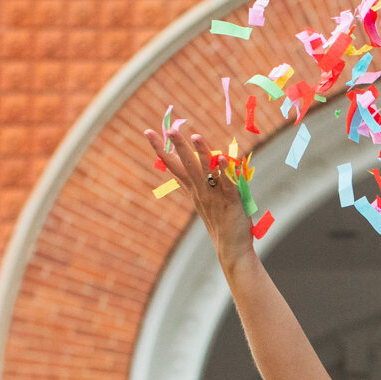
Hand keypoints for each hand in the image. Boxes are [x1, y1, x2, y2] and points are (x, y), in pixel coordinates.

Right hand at [146, 117, 254, 269]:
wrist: (231, 249)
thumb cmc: (220, 223)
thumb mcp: (205, 201)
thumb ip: (199, 184)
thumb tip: (193, 167)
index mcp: (193, 190)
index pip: (174, 166)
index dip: (160, 149)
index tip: (149, 132)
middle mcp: (200, 192)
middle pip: (186, 165)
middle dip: (177, 146)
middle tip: (169, 129)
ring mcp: (214, 197)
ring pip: (205, 171)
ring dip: (201, 154)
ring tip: (195, 136)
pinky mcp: (230, 203)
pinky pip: (228, 184)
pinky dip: (226, 171)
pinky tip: (224, 158)